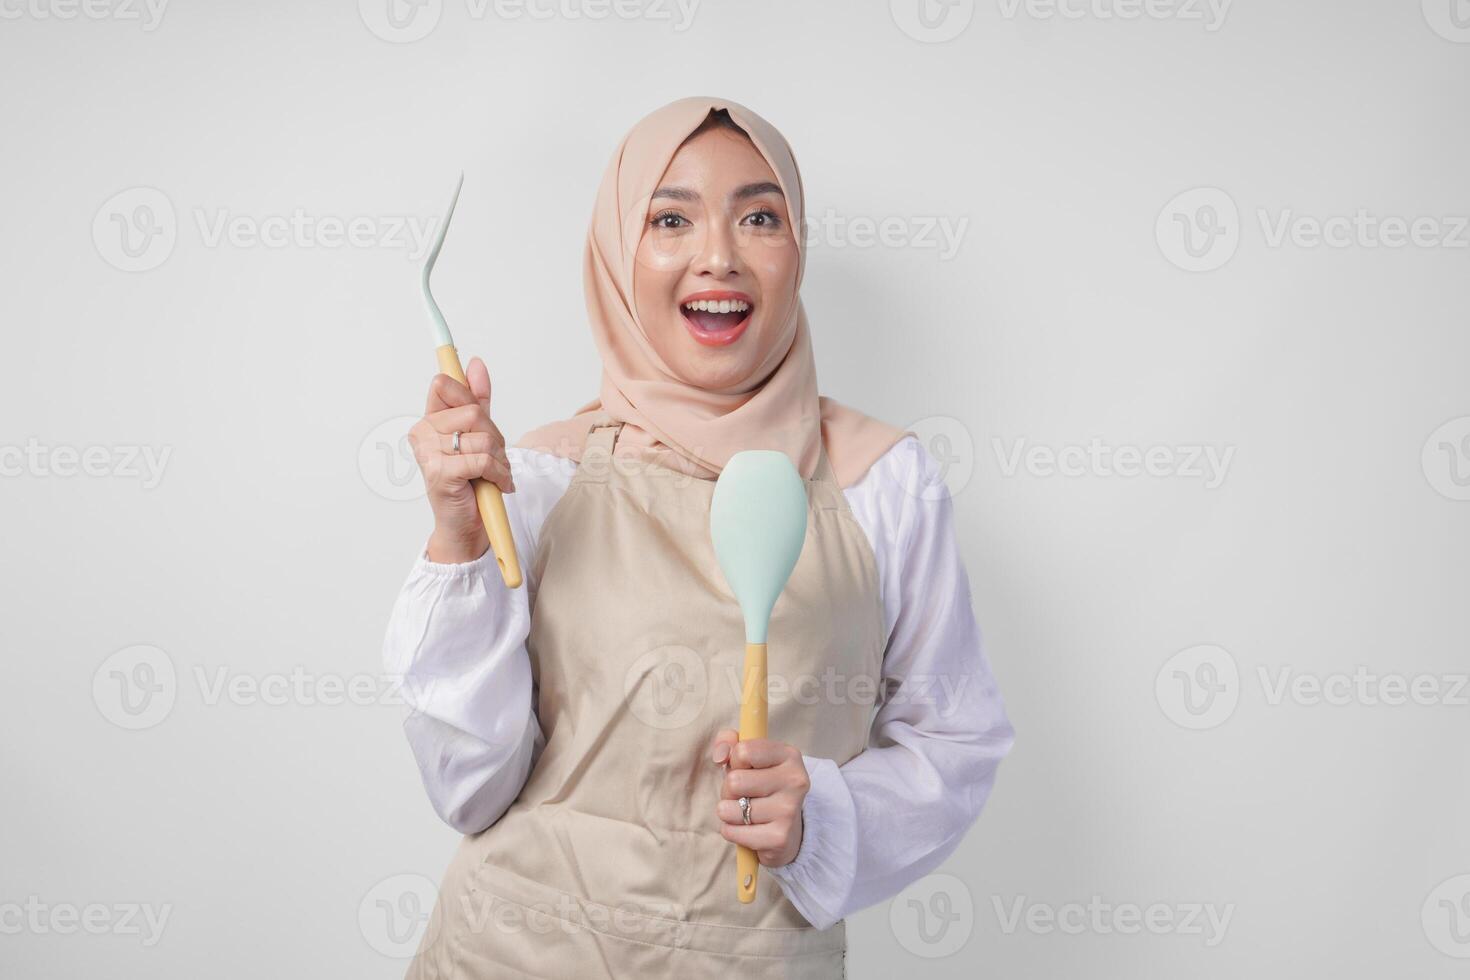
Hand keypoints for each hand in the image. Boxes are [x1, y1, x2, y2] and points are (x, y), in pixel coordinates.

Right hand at [407, 356, 515, 563]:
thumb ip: (477, 400)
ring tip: (495, 475)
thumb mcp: (478, 435)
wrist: (466, 526)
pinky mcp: (440, 473)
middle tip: (495, 458)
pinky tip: (497, 485)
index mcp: (429, 421)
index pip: (444, 385)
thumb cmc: (471, 482)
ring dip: (500, 460)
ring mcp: (428, 453)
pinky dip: (498, 474)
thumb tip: (475, 363)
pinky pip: (481, 460)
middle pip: (473, 412)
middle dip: (495, 436)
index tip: (476, 402)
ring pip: (482, 437)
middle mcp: (422, 433)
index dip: (466, 390)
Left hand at [709, 729, 809, 867]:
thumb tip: (719, 756)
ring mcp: (789, 810)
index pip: (743, 751)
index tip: (744, 768)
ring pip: (730, 809)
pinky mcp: (779, 838)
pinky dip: (731, 832)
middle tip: (743, 795)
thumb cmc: (761, 787)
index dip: (734, 761)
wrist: (786, 830)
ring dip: (729, 812)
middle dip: (729, 790)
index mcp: (788, 755)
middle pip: (734, 781)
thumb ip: (729, 742)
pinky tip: (746, 829)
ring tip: (744, 812)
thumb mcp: (748, 757)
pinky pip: (731, 832)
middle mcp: (794, 781)